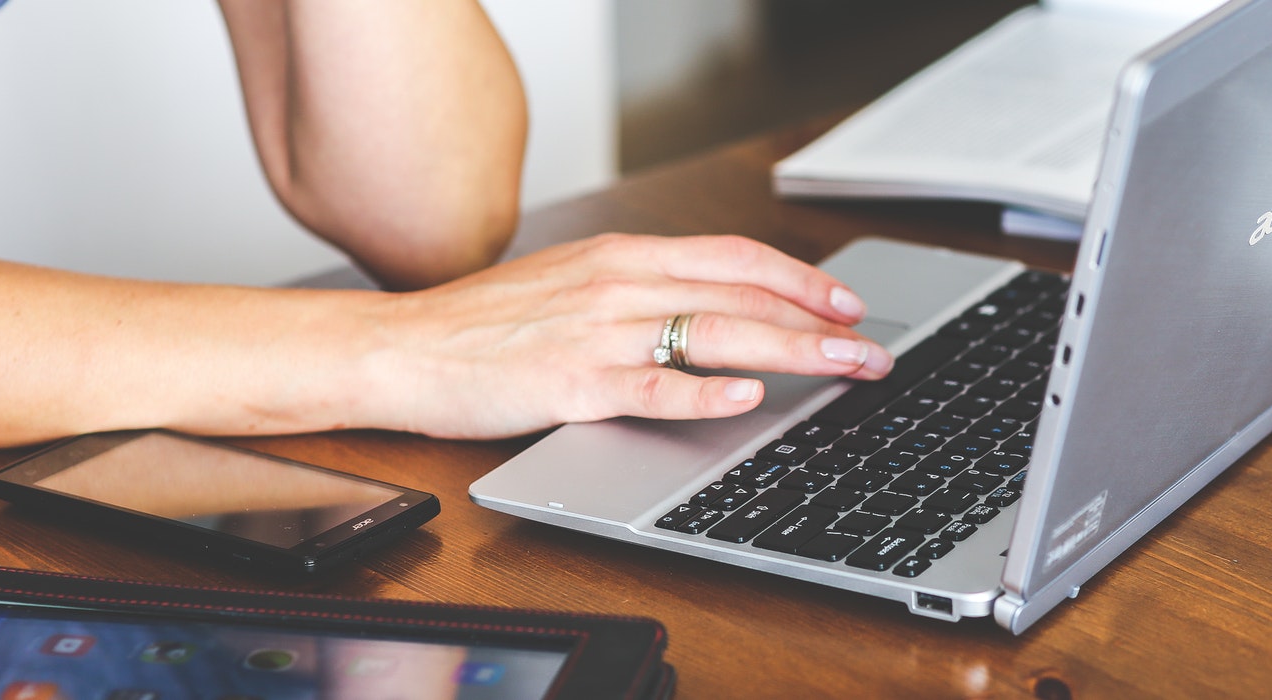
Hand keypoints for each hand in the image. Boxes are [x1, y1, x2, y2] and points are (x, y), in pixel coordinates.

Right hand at [351, 233, 893, 438]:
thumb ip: (640, 292)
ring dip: (791, 352)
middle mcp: (619, 283)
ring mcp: (598, 332)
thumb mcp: (573, 285)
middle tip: (871, 350)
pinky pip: (652, 385)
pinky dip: (705, 390)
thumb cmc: (484, 326)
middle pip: (743, 295)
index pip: (734, 257)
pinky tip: (747, 397)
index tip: (846, 303)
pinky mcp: (572, 383)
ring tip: (842, 368)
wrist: (400, 348)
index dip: (800, 279)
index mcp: (623, 256)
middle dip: (819, 323)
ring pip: (716, 333)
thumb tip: (713, 311)